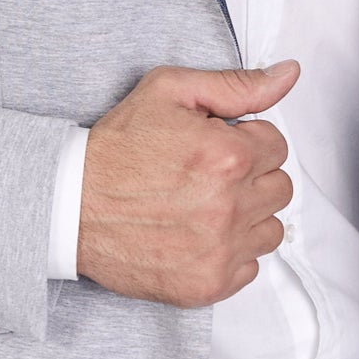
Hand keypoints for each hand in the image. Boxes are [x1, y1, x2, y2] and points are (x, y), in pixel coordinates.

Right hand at [76, 60, 298, 307]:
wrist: (70, 205)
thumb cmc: (116, 148)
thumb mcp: (170, 91)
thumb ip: (236, 84)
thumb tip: (289, 74)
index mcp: (228, 156)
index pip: (277, 146)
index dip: (246, 141)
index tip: (217, 147)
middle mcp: (230, 206)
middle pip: (280, 188)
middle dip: (252, 176)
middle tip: (210, 175)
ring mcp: (220, 251)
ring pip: (270, 230)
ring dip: (247, 216)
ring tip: (205, 205)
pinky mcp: (207, 284)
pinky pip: (250, 268)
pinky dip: (230, 252)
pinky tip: (197, 234)